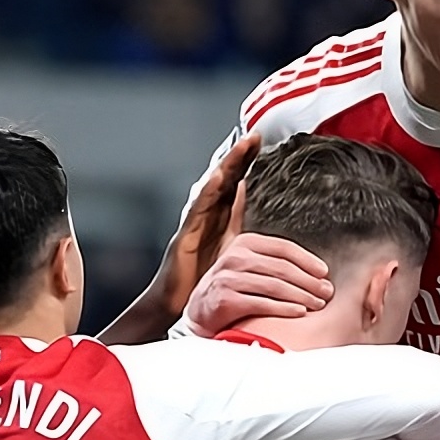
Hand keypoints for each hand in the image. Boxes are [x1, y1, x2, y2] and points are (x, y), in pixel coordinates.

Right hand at [149, 132, 260, 320]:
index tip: (260, 138)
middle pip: (223, 178)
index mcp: (218, 216)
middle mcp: (204, 214)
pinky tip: (217, 179)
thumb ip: (235, 216)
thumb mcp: (227, 242)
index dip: (245, 160)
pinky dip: (207, 194)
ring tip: (238, 148)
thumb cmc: (202, 276)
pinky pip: (196, 212)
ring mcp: (193, 224)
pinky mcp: (184, 237)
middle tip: (253, 135)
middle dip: (238, 156)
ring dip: (225, 167)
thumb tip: (245, 192)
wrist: (178, 305)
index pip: (234, 180)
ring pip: (210, 189)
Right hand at [182, 233, 331, 334]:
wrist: (200, 312)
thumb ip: (273, 260)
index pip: (284, 248)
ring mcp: (228, 278)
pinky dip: (284, 309)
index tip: (324, 273)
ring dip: (302, 296)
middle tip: (327, 292)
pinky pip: (262, 303)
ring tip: (318, 304)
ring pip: (275, 285)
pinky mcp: (225, 299)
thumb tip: (314, 268)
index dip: (308, 260)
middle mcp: (235, 257)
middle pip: (282, 267)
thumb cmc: (233, 289)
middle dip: (309, 281)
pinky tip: (300, 313)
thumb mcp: (248, 266)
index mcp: (245, 243)